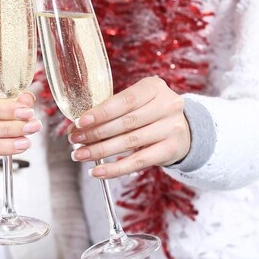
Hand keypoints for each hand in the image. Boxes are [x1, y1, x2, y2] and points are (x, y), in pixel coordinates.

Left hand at [67, 77, 190, 178]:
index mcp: (154, 87)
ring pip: (130, 142)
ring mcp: (172, 128)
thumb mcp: (137, 101)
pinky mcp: (172, 149)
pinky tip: (98, 171)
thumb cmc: (149, 112)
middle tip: (74, 139)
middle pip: (126, 122)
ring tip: (80, 154)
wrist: (184, 129)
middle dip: (96, 133)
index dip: (101, 112)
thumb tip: (79, 124)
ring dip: (100, 151)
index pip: (125, 100)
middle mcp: (167, 105)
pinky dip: (115, 168)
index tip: (79, 122)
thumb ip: (113, 108)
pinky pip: (139, 161)